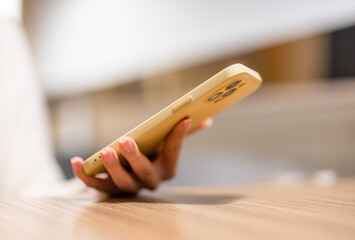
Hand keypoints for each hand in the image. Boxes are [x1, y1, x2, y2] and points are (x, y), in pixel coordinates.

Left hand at [71, 118, 211, 195]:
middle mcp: (149, 181)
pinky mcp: (108, 190)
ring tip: (106, 151)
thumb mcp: (166, 146)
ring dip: (112, 168)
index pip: (173, 152)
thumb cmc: (151, 157)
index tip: (183, 118)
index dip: (179, 136)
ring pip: (121, 183)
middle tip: (126, 140)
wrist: (129, 180)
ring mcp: (129, 187)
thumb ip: (181, 134)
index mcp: (166, 168)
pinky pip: (96, 186)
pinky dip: (85, 175)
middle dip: (135, 158)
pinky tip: (77, 161)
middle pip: (144, 173)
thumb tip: (206, 120)